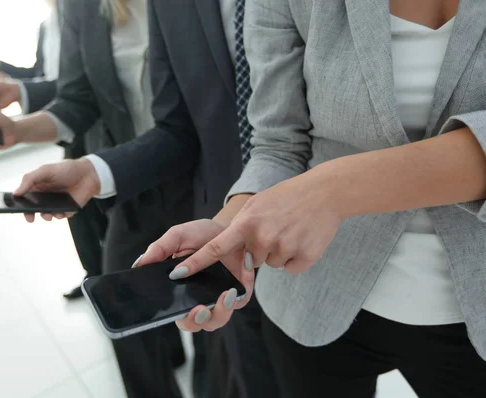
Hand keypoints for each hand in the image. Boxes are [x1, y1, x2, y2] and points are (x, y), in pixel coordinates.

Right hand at [14, 158, 101, 222]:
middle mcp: (46, 197)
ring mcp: (56, 204)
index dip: (20, 204)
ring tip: (49, 214)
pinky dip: (61, 215)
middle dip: (32, 214)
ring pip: (48, 214)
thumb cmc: (66, 169)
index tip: (17, 209)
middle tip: (31, 218)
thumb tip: (16, 193)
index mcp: (38, 187)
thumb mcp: (45, 170)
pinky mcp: (68, 209)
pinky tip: (63, 211)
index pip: (25, 198)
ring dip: (47, 216)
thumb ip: (29, 179)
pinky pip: (62, 215)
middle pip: (35, 209)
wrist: (88, 173)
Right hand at [136, 219, 254, 331]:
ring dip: (221, 312)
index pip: (174, 313)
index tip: (179, 311)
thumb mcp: (178, 236)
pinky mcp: (240, 293)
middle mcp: (199, 298)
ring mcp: (219, 298)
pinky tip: (236, 284)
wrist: (230, 226)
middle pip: (195, 323)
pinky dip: (238, 296)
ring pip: (217, 320)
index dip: (176, 317)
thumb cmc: (201, 234)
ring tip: (225, 294)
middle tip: (200, 309)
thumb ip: (159, 249)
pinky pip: (239, 302)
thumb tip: (139, 264)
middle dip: (197, 321)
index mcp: (180, 290)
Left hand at [173, 169, 342, 275]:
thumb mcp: (257, 205)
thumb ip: (241, 228)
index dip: (196, 263)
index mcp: (247, 223)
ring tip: (290, 230)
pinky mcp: (305, 257)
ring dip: (279, 252)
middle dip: (260, 249)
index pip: (215, 248)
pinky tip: (302, 238)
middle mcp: (263, 238)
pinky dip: (296, 258)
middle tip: (275, 227)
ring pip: (272, 264)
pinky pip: (291, 268)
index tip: (177, 274)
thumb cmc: (287, 197)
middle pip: (251, 261)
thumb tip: (231, 251)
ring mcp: (285, 248)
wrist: (325, 192)